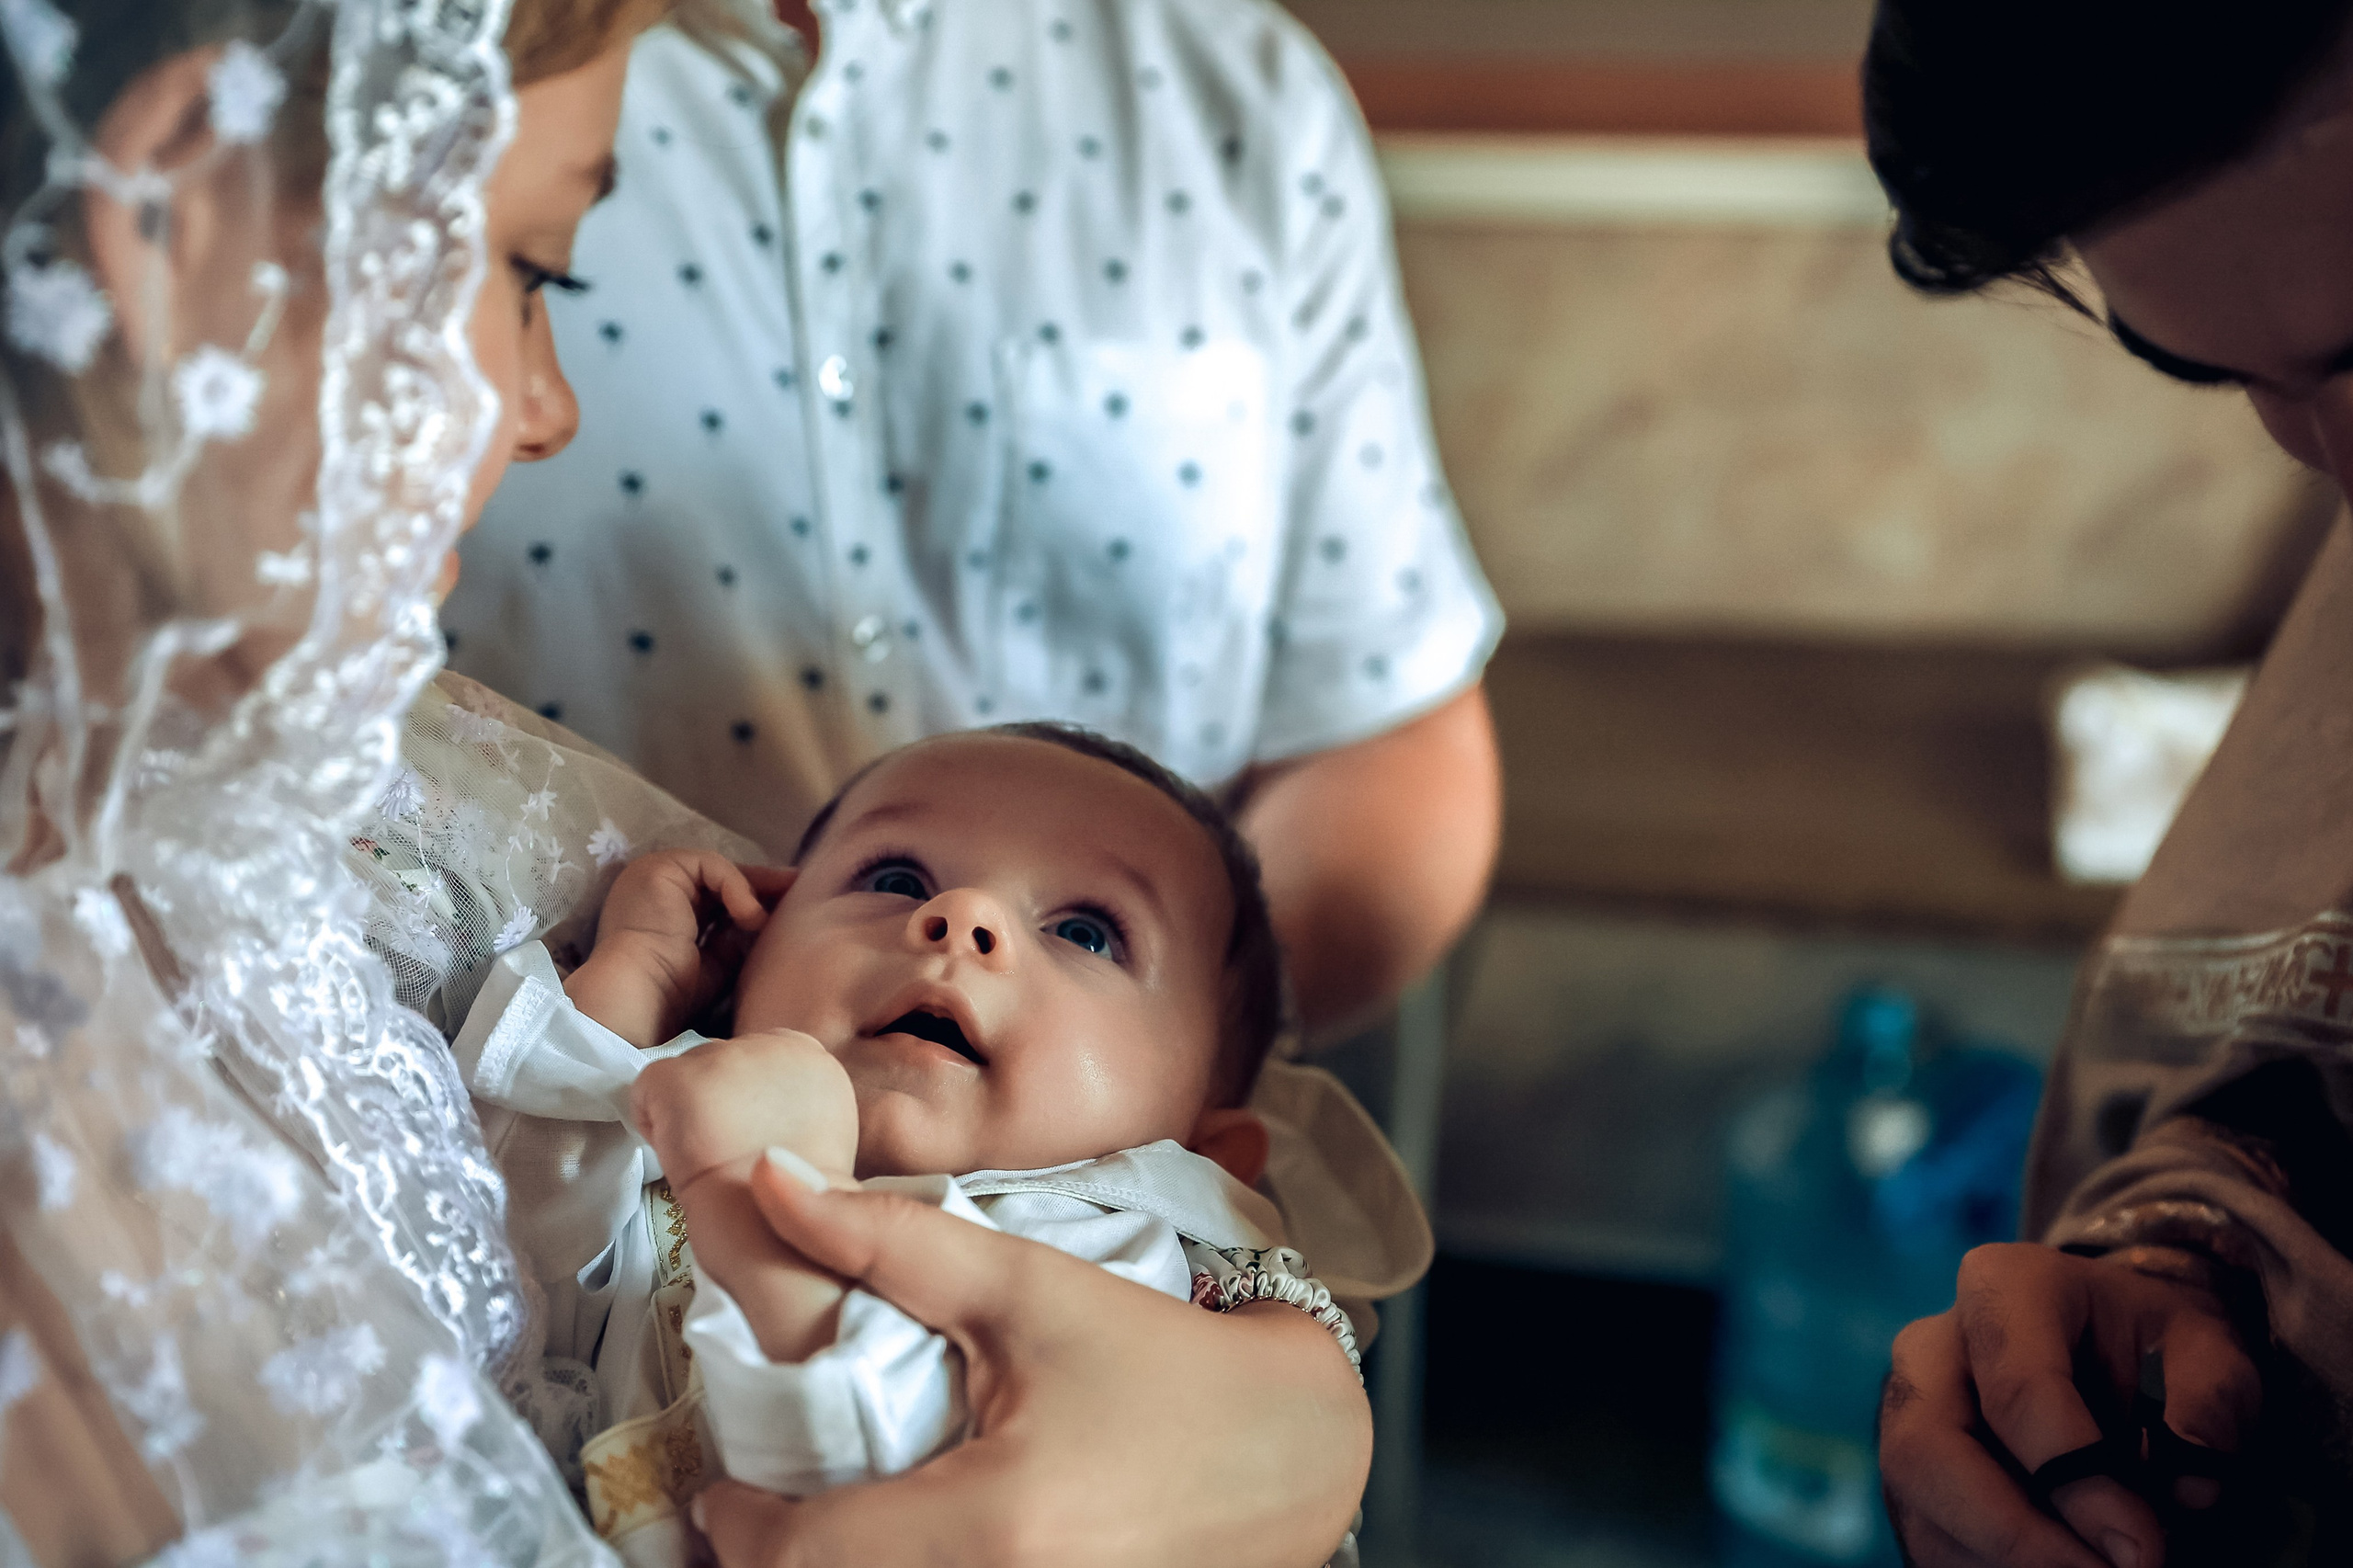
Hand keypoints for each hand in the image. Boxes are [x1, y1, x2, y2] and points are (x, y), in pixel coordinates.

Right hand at [567, 851, 792, 1045]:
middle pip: (719, 881)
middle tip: (799, 888)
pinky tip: (749, 915)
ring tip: (767, 918)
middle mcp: (656, 889)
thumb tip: (766, 918)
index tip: (788, 906)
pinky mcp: (660, 867)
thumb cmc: (672, 992)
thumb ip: (736, 937)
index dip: (752, 901)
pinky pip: (711, 867)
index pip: (715, 899)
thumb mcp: (716, 961)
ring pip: (719, 872)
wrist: (639, 996)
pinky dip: (737, 888)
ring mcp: (654, 874)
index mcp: (662, 913)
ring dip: (752, 890)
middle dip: (761, 886)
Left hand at [631, 1028, 858, 1186]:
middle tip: (731, 1149)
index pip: (760, 1057)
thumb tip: (754, 1105)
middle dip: (721, 1099)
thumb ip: (790, 1100)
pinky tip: (681, 1157)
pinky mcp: (679, 1077)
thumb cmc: (796, 1192)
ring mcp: (722, 1057)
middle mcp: (770, 1044)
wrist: (769, 1221)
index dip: (749, 1097)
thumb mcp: (818, 1126)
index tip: (753, 1135)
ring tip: (709, 1156)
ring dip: (689, 1112)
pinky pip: (646, 1093)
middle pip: (723, 1061)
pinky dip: (654, 1126)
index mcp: (809, 1055)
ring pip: (686, 1075)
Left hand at [694, 1157, 1371, 1567]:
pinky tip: (906, 1545)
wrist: (1295, 1448)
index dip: (740, 1524)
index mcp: (993, 1526)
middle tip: (766, 1508)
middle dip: (783, 1559)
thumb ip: (887, 1240)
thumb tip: (771, 1183)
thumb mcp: (1028, 1288)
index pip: (803, 1558)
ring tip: (833, 1523)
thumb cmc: (1165, 1365)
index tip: (727, 1489)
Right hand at [1880, 1242, 2260, 1567]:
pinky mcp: (1910, 1471)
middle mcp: (1930, 1346)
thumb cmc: (2150, 1340)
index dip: (2080, 1483)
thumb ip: (2211, 1398)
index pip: (2019, 1392)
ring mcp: (1906, 1410)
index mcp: (2002, 1289)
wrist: (2097, 1339)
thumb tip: (2189, 1483)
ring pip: (1919, 1506)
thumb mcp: (2207, 1343)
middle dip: (2014, 1536)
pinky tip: (2059, 1566)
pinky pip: (1928, 1538)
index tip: (2143, 1551)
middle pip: (1927, 1451)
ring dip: (2005, 1562)